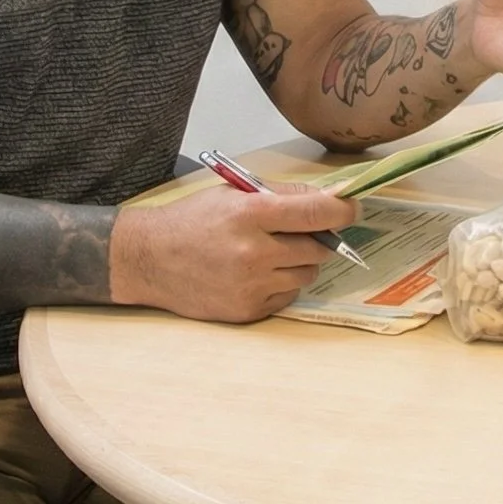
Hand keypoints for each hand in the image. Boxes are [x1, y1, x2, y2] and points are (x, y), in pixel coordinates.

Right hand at [110, 181, 358, 322]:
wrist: (149, 259)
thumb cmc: (193, 220)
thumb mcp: (234, 193)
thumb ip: (283, 196)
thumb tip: (330, 197)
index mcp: (252, 213)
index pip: (317, 213)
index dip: (343, 210)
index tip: (352, 208)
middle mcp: (254, 251)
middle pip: (317, 248)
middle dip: (315, 239)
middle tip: (297, 233)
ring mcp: (251, 284)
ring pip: (306, 275)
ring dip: (298, 263)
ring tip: (269, 253)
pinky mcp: (247, 310)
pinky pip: (287, 297)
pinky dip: (281, 285)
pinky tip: (256, 274)